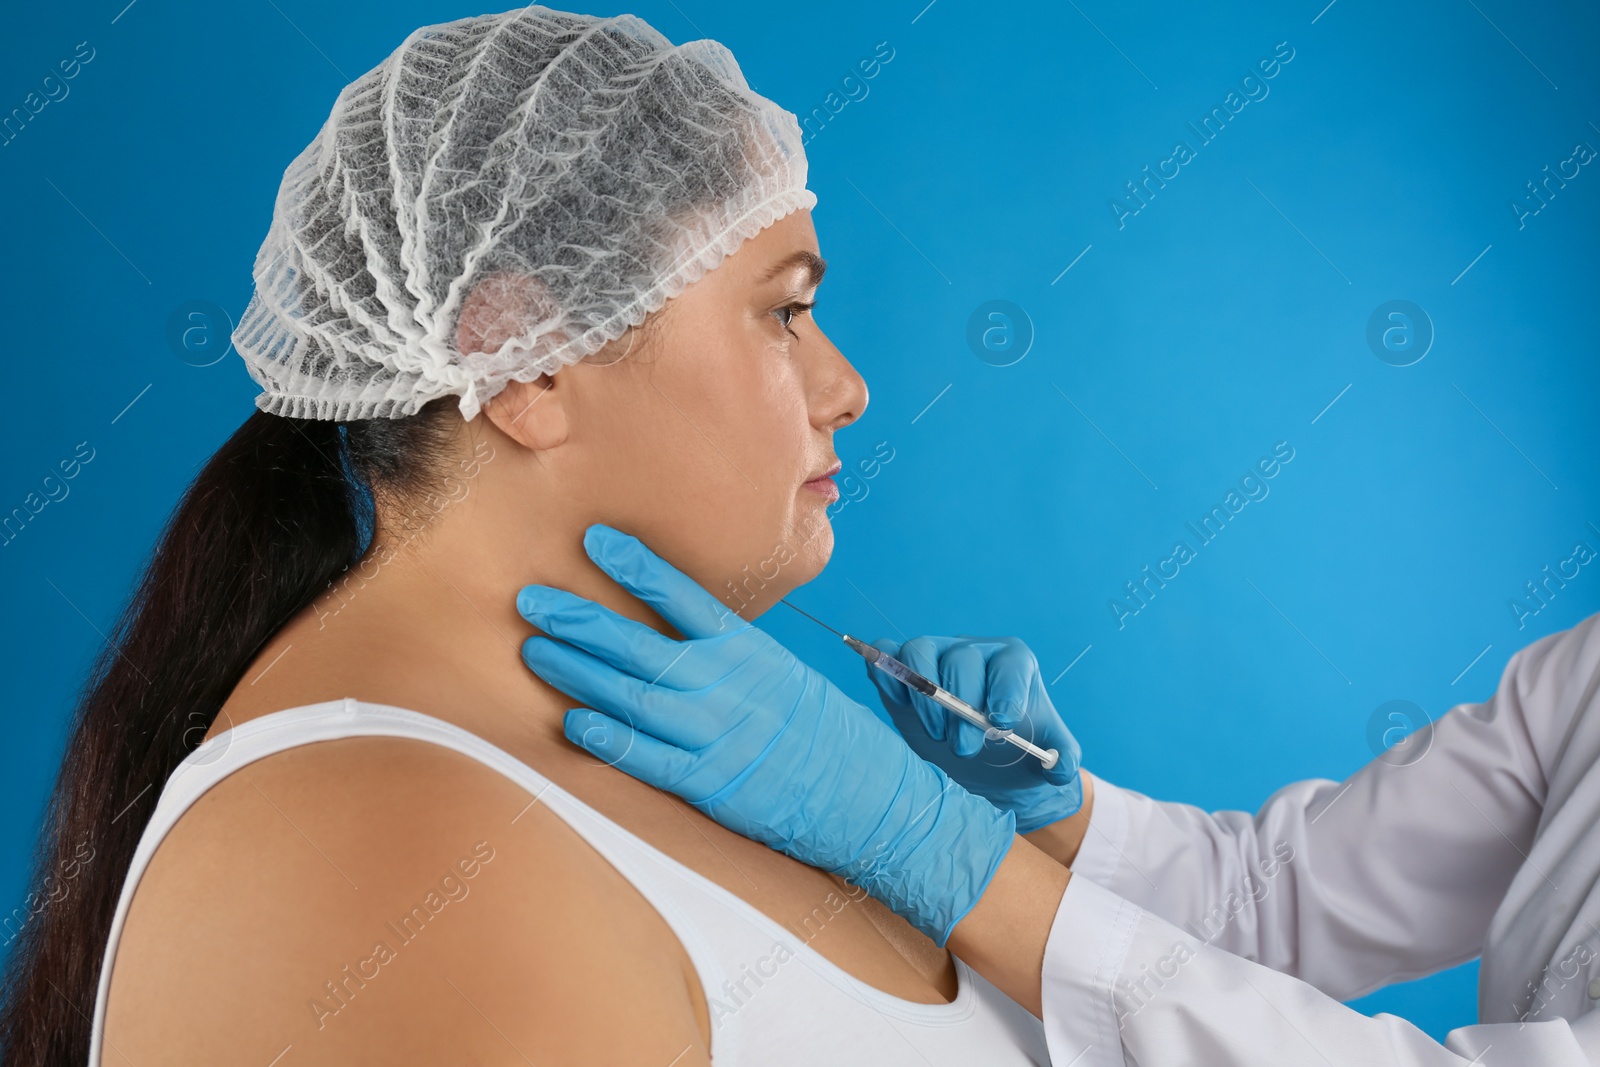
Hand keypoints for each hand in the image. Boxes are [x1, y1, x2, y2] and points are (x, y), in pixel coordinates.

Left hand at [515, 524, 1015, 945]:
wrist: (865, 795)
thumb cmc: (817, 729)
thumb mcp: (778, 671)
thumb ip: (724, 650)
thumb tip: (669, 625)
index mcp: (747, 649)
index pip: (684, 596)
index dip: (637, 567)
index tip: (593, 540)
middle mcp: (728, 684)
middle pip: (641, 644)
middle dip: (581, 619)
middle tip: (531, 599)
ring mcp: (717, 734)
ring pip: (633, 696)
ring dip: (578, 672)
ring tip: (535, 649)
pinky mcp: (710, 783)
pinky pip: (649, 757)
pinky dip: (608, 738)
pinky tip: (572, 722)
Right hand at [864, 636, 1082, 832]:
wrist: (980, 757)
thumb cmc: (1016, 746)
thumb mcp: (1048, 751)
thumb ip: (1063, 757)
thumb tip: (1058, 766)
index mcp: (1013, 662)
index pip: (1010, 662)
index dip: (1005, 689)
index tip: (1002, 724)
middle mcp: (973, 651)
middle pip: (961, 660)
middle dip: (962, 706)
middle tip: (965, 749)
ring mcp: (935, 655)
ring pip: (920, 652)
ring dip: (924, 695)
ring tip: (936, 735)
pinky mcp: (902, 669)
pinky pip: (888, 653)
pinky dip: (886, 671)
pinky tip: (898, 704)